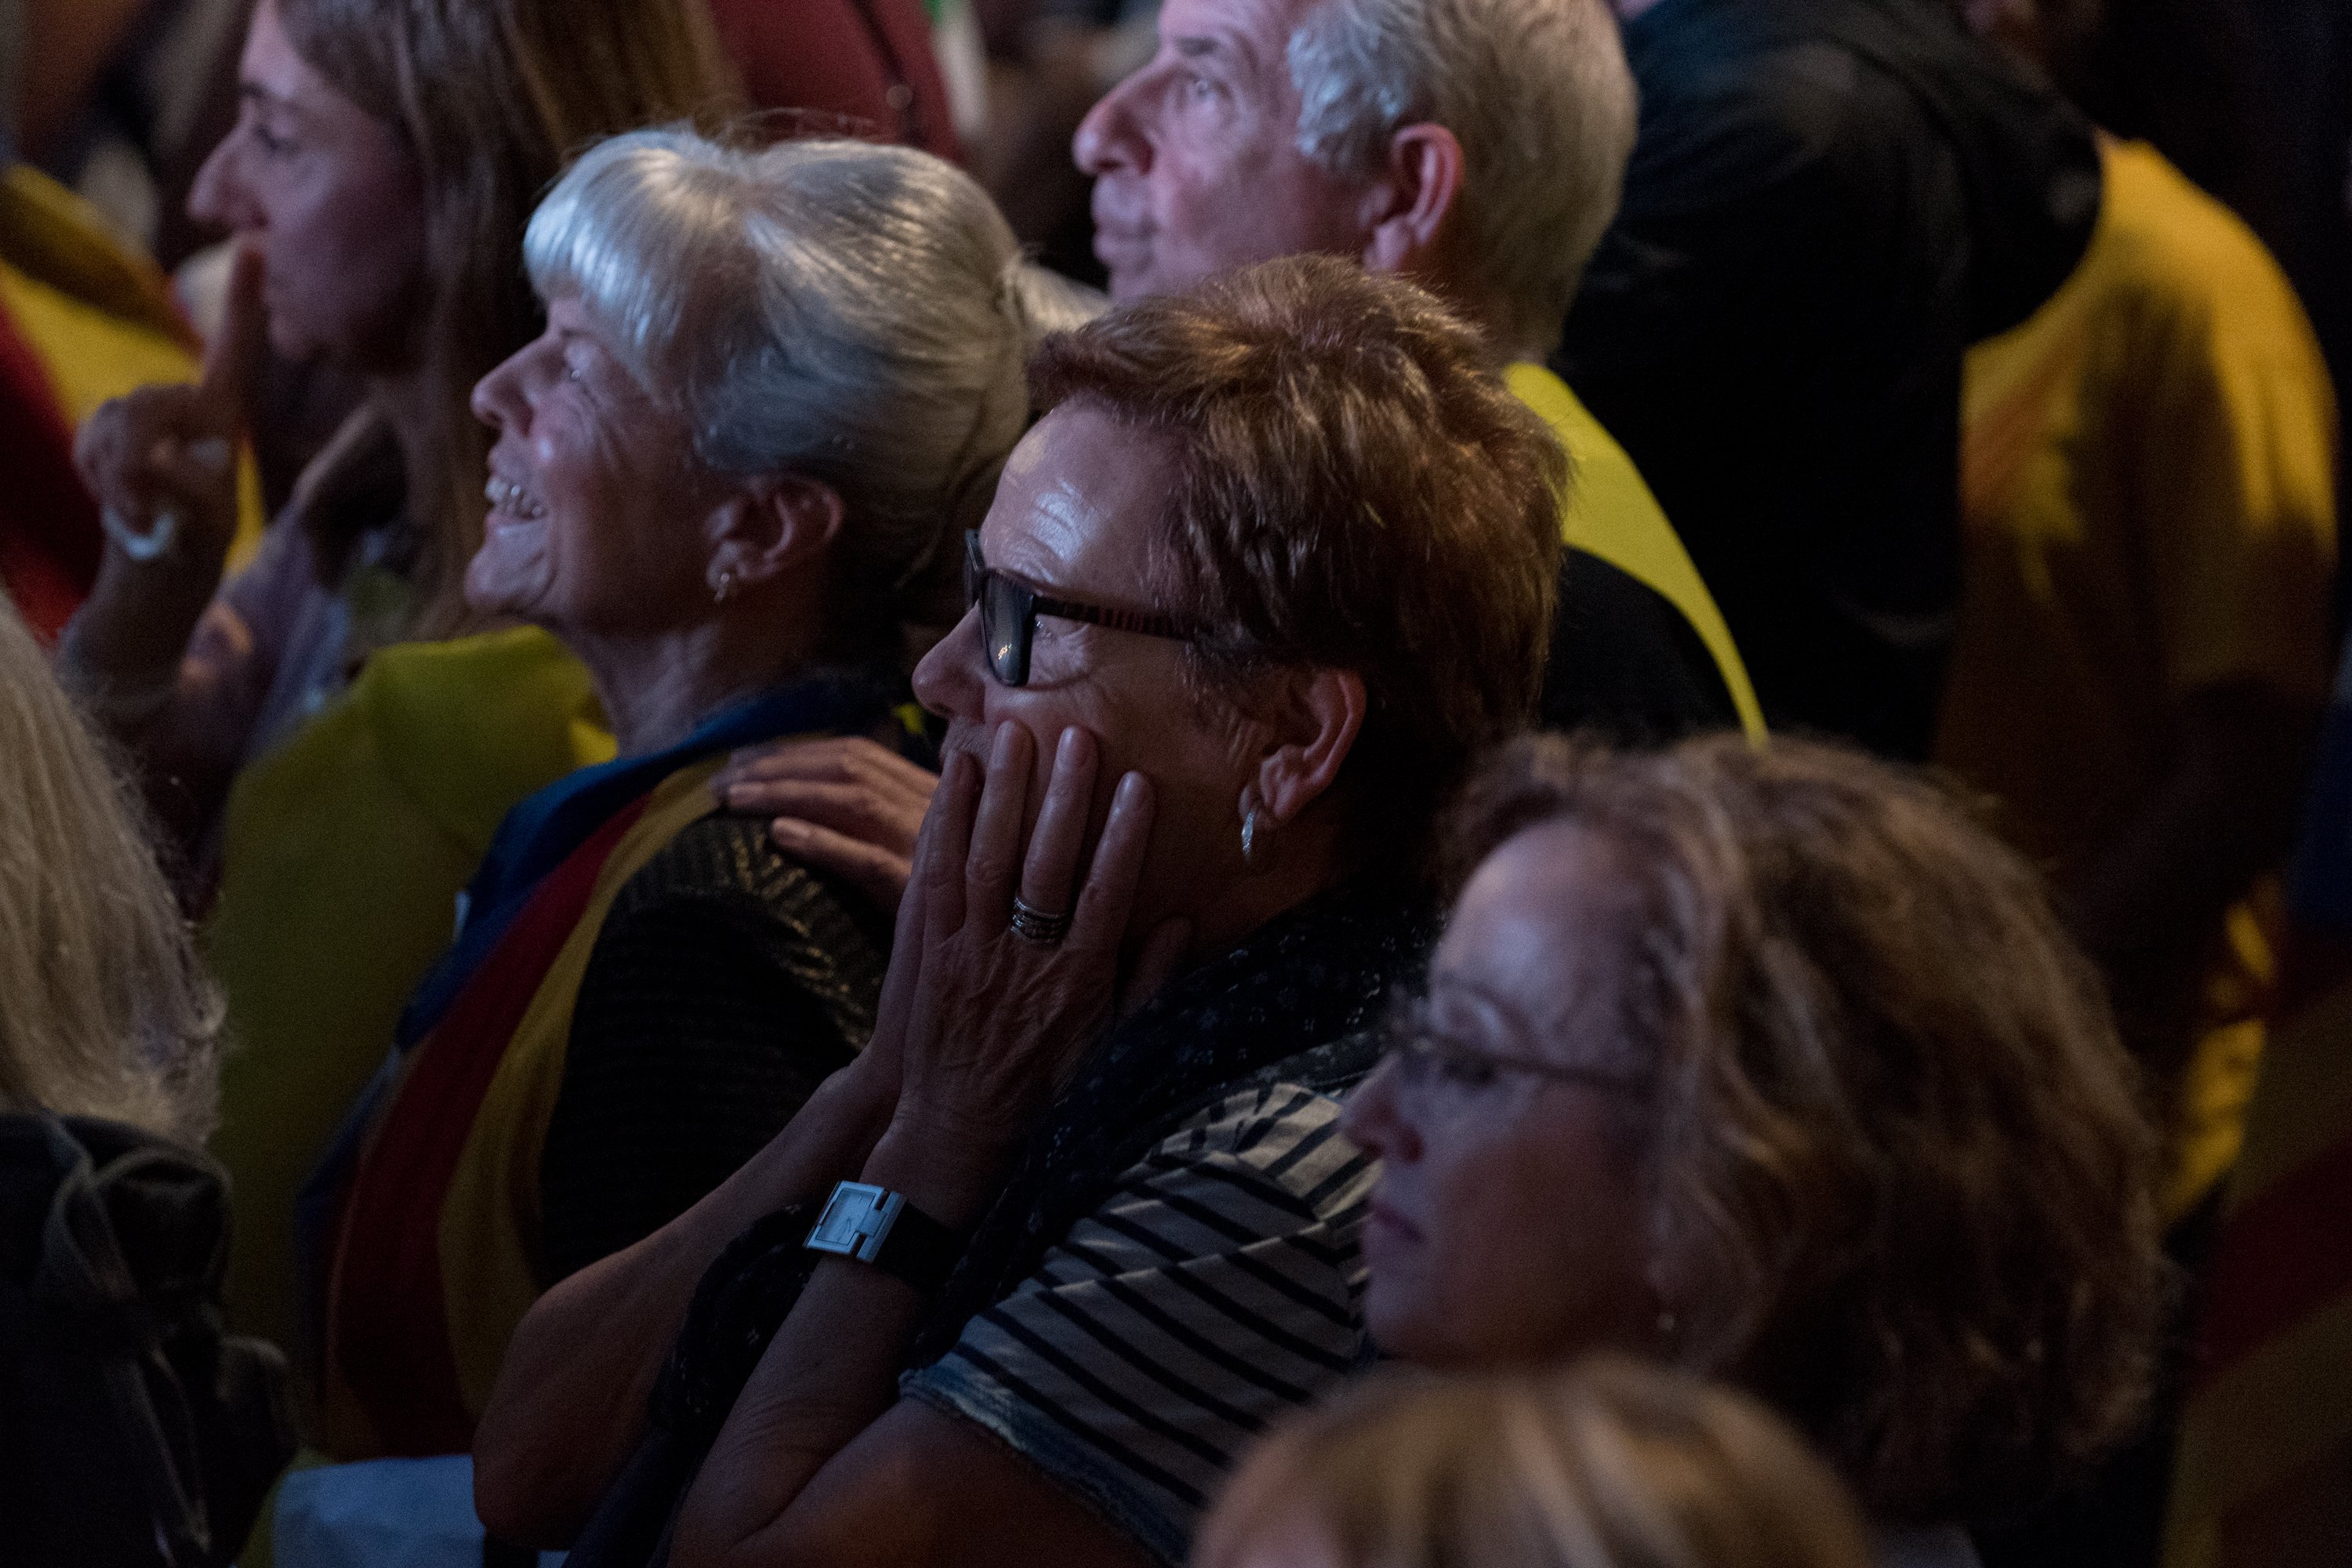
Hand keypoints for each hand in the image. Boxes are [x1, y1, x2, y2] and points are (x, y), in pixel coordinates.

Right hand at [73, 241, 263, 565]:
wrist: (156, 563)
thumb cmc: (198, 539)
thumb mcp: (210, 518)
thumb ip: (189, 484)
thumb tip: (152, 458)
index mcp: (222, 413)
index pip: (234, 349)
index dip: (242, 299)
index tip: (256, 244)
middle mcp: (180, 402)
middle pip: (145, 404)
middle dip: (135, 459)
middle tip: (146, 509)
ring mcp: (137, 413)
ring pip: (115, 427)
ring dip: (121, 480)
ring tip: (143, 513)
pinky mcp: (102, 429)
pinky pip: (90, 444)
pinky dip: (102, 483)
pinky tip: (121, 504)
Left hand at [712, 736, 938, 913]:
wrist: (992, 966)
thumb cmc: (955, 915)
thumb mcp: (932, 854)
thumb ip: (894, 825)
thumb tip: (818, 810)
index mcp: (933, 796)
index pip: (859, 753)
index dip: (798, 749)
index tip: (746, 757)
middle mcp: (934, 811)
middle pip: (849, 766)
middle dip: (780, 763)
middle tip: (721, 776)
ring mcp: (928, 849)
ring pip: (852, 801)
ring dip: (785, 791)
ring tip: (732, 797)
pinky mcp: (921, 893)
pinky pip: (865, 860)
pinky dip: (822, 841)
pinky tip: (779, 834)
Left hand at [864, 723, 1187, 1213]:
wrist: (960, 1132)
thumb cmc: (1045, 1090)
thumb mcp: (1111, 1048)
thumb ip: (1147, 984)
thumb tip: (1183, 922)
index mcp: (1077, 982)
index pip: (1106, 895)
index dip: (1123, 837)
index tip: (1138, 785)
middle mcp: (1024, 961)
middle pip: (1045, 866)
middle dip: (1061, 798)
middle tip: (1075, 737)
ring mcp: (971, 953)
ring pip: (986, 861)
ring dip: (1000, 795)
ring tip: (1012, 736)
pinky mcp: (931, 950)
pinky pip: (936, 878)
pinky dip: (945, 825)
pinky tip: (953, 779)